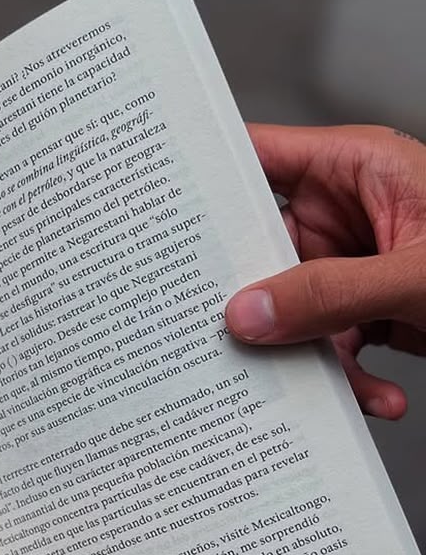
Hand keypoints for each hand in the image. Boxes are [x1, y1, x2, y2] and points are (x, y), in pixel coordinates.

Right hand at [225, 124, 425, 418]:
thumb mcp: (418, 278)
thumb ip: (331, 295)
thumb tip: (249, 314)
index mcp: (359, 168)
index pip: (258, 157)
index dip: (204, 177)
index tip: (154, 210)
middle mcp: (352, 209)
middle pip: (266, 247)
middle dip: (255, 297)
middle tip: (226, 334)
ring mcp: (362, 260)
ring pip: (296, 305)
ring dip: (313, 354)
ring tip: (343, 382)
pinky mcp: (378, 307)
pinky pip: (334, 339)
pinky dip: (350, 375)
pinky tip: (379, 397)